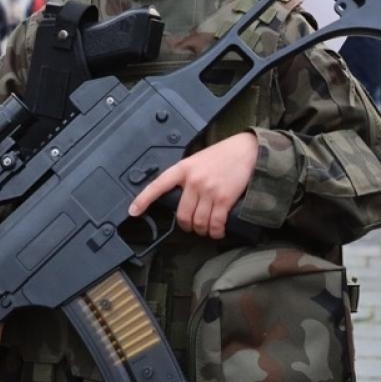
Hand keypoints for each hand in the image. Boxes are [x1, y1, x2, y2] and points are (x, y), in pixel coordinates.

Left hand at [127, 132, 258, 239]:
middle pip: (182, 215)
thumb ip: (187, 176)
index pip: (158, 185)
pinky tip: (218, 231)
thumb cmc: (223, 155)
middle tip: (191, 226)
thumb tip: (180, 198)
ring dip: (202, 230)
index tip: (133, 211)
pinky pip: (216, 223)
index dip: (143, 200)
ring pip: (198, 222)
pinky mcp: (224, 199)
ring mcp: (209, 190)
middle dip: (186, 226)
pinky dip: (216, 231)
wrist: (247, 150)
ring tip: (206, 228)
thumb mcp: (198, 160)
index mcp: (183, 168)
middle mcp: (193, 180)